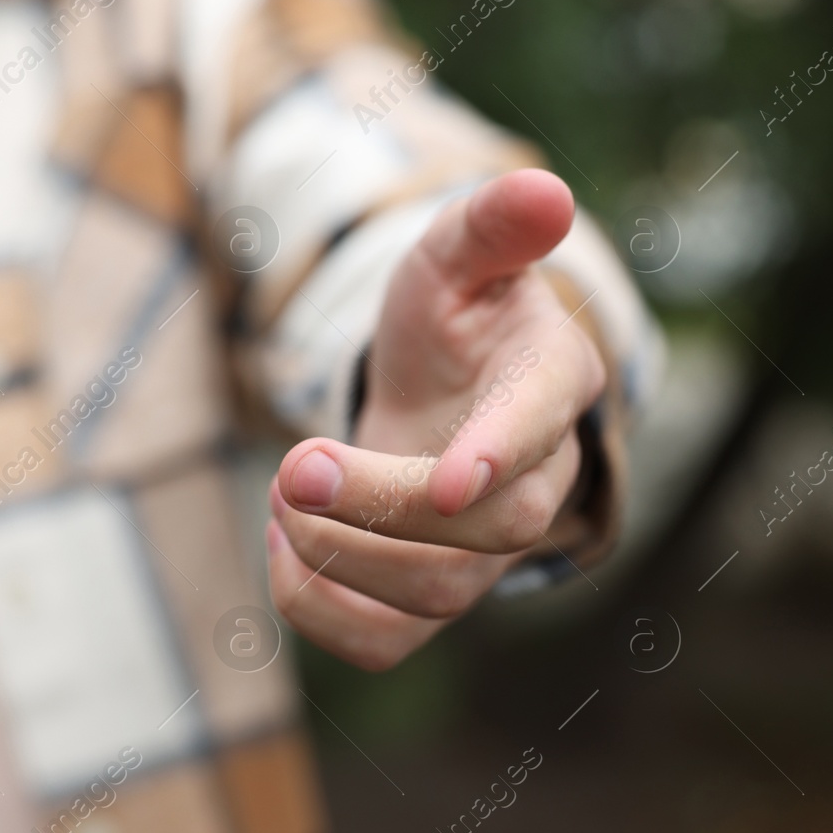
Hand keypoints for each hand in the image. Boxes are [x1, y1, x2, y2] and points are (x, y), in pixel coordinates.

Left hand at [266, 169, 605, 669]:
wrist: (445, 392)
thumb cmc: (455, 317)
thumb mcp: (457, 257)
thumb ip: (492, 226)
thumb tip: (545, 190)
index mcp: (550, 380)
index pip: (539, 428)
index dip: (497, 456)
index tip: (446, 481)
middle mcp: (540, 478)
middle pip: (487, 530)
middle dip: (380, 507)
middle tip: (292, 464)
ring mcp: (491, 550)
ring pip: (438, 594)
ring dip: (340, 556)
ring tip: (281, 493)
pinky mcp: (436, 595)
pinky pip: (387, 643)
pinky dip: (319, 608)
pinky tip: (284, 545)